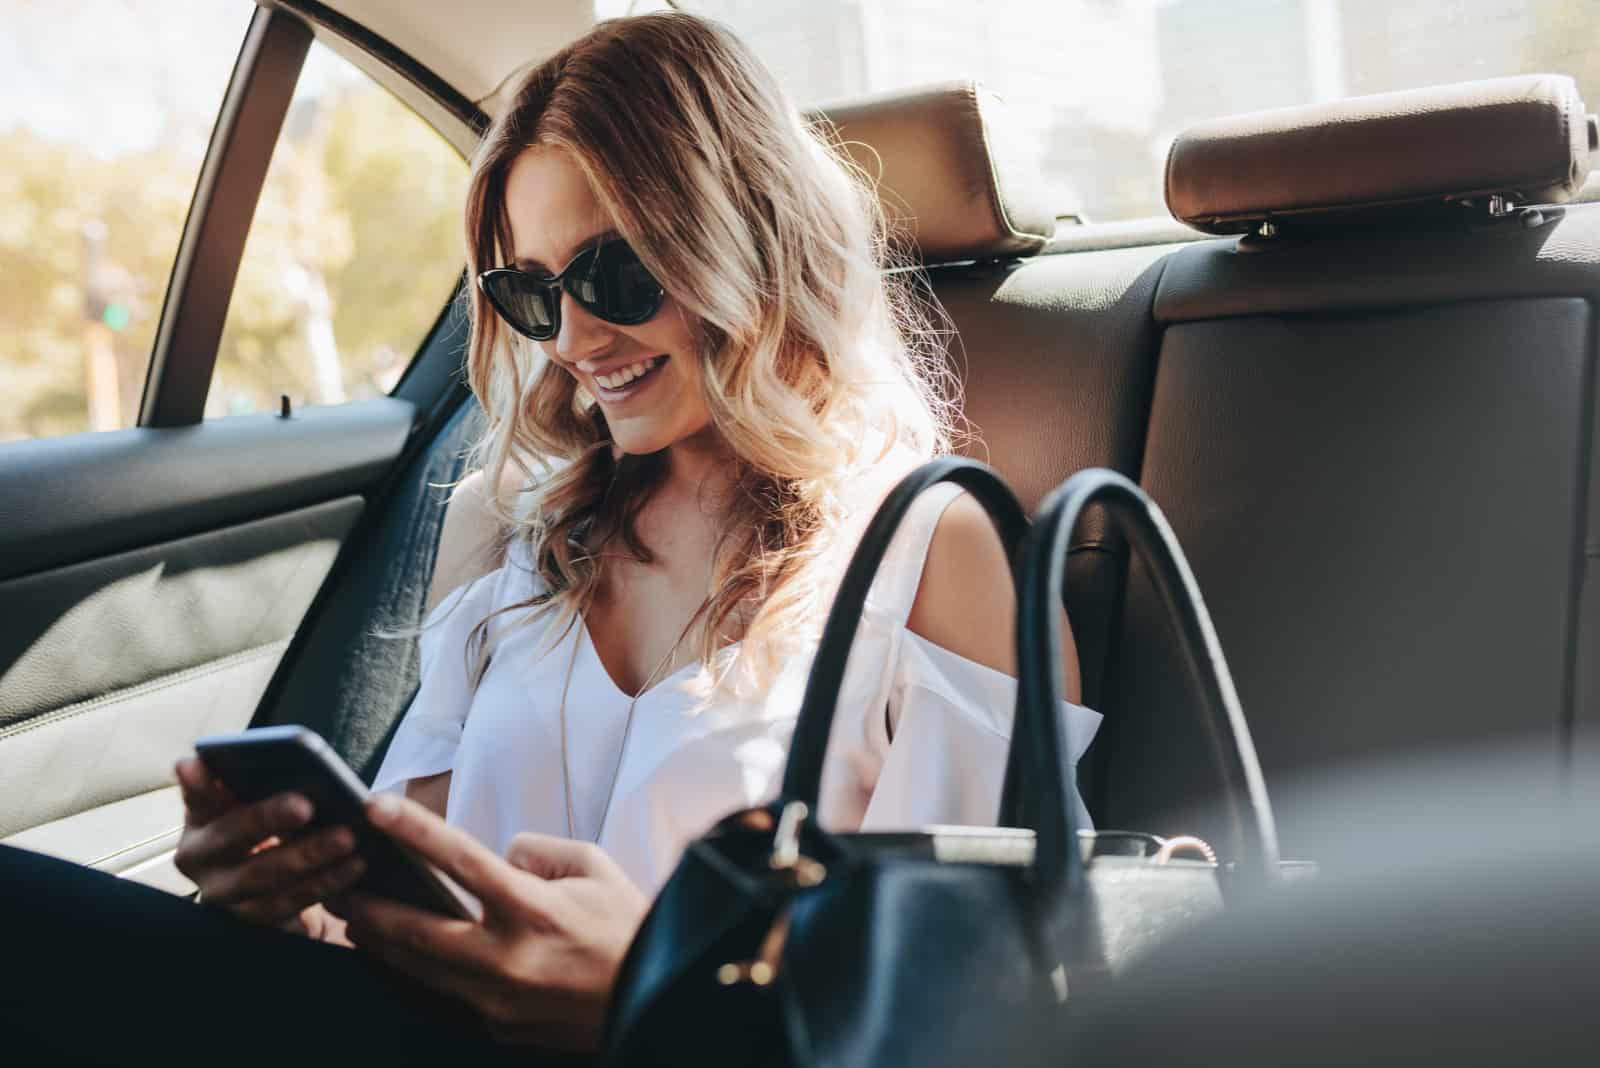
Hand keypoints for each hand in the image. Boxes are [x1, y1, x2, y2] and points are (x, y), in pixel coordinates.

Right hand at [172, 756, 365, 933]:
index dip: (198, 784)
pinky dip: (324, 883)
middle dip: (267, 819)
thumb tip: (228, 760)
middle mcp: (201, 861)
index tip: (195, 763)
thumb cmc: (267, 828)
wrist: (273, 887)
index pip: (197, 797)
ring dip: (307, 856)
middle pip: (231, 837)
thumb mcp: (254, 803)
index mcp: (200, 822)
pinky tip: (353, 866)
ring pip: (263, 876)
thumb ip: (246, 781)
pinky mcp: (254, 922)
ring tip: (346, 837)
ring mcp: (224, 896)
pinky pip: (290, 904)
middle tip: (305, 805)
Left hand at [329, 793, 648, 1051]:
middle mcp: (507, 957)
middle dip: (368, 906)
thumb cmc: (625, 927)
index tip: (375, 807)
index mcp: (533, 909)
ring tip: (354, 919)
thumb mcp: (593, 868)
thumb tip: (499, 856)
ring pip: (419, 970)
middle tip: (336, 884)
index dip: (413, 830)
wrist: (653, 1000)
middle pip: (415, 930)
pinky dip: (418, 974)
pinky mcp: (498, 1027)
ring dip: (382, 943)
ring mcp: (497, 1000)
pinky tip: (400, 957)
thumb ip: (538, 851)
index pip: (460, 860)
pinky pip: (445, 995)